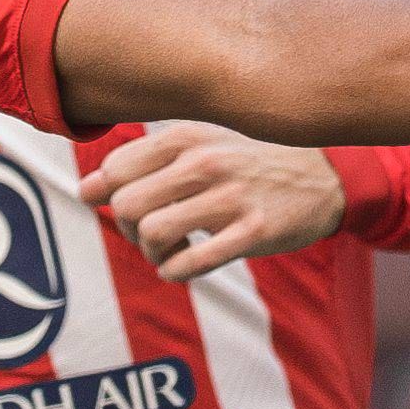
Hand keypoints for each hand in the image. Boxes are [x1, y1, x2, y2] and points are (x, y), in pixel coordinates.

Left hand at [78, 124, 348, 284]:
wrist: (324, 177)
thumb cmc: (247, 162)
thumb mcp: (198, 147)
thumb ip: (141, 164)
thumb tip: (84, 191)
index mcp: (186, 137)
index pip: (114, 170)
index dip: (111, 197)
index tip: (134, 208)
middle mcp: (205, 162)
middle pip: (126, 204)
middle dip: (128, 229)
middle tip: (151, 233)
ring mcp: (230, 197)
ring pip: (152, 233)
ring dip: (152, 253)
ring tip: (170, 250)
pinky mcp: (253, 232)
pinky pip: (190, 263)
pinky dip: (174, 272)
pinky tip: (183, 265)